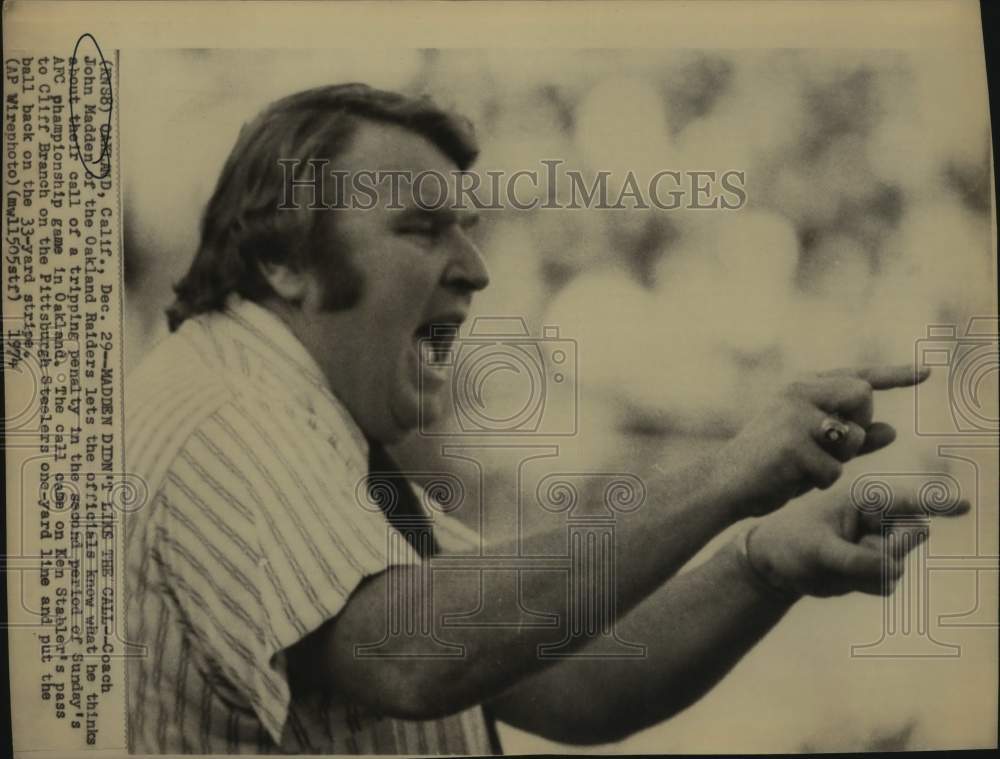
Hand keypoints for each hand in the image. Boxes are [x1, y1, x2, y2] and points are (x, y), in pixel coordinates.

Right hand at [718, 365, 929, 517]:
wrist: (726, 483)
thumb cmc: (770, 466)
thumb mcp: (814, 448)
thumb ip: (854, 440)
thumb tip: (894, 429)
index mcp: (802, 387)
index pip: (857, 376)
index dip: (895, 374)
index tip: (927, 372)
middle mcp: (798, 391)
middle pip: (863, 397)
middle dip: (859, 427)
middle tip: (830, 447)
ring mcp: (795, 415)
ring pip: (853, 436)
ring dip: (839, 460)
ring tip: (804, 465)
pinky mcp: (793, 443)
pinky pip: (835, 470)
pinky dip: (819, 483)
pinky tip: (791, 479)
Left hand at [744, 486, 969, 597]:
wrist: (776, 564)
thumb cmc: (792, 543)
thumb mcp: (819, 551)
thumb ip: (858, 560)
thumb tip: (895, 570)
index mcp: (863, 500)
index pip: (907, 501)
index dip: (938, 503)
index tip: (964, 506)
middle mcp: (877, 520)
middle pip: (909, 537)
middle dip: (888, 550)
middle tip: (854, 551)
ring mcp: (879, 544)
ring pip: (896, 565)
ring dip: (867, 572)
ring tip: (835, 562)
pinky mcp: (876, 567)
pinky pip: (886, 583)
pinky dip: (864, 585)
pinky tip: (840, 575)